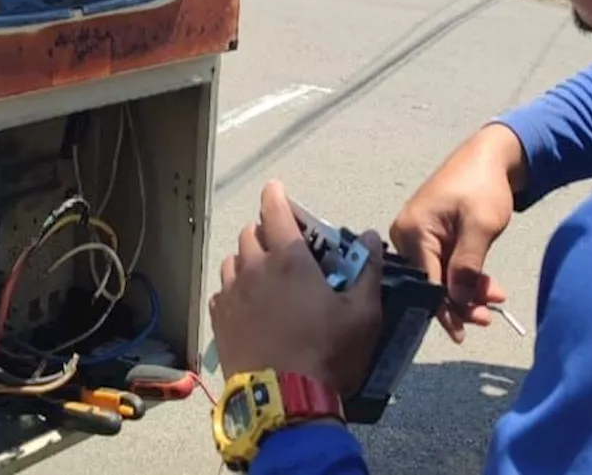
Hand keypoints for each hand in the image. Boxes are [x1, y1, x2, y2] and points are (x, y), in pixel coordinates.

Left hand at [209, 180, 383, 396]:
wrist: (284, 403)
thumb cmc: (328, 354)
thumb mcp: (363, 315)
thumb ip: (367, 270)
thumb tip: (371, 237)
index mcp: (288, 259)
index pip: (275, 209)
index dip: (276, 194)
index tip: (277, 188)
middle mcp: (254, 268)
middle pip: (251, 233)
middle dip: (265, 231)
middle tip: (283, 247)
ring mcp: (232, 294)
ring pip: (233, 261)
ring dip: (247, 260)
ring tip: (264, 277)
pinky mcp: (219, 321)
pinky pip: (222, 293)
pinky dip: (234, 291)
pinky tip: (248, 307)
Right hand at [389, 123, 523, 342]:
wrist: (490, 156)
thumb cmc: (484, 185)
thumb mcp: (480, 225)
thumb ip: (468, 265)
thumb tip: (458, 302)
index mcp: (412, 230)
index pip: (425, 282)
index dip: (445, 309)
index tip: (462, 333)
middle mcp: (405, 234)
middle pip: (430, 281)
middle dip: (460, 300)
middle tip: (488, 318)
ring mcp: (415, 234)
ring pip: (439, 275)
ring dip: (466, 289)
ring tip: (496, 297)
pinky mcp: (428, 235)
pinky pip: (443, 263)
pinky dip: (464, 275)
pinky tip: (486, 285)